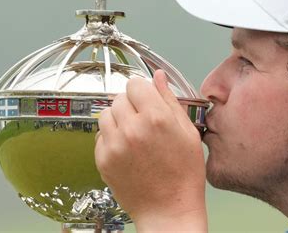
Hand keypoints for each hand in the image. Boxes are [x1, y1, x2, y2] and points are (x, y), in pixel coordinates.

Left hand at [95, 70, 206, 231]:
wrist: (169, 209)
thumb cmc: (184, 174)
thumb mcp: (187, 132)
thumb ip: (170, 100)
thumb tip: (158, 77)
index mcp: (156, 117)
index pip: (135, 84)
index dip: (143, 91)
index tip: (147, 100)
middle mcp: (132, 128)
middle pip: (120, 97)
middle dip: (131, 104)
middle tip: (143, 121)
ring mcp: (115, 145)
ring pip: (106, 114)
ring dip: (118, 119)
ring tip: (133, 134)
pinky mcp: (103, 160)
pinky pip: (100, 135)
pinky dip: (111, 137)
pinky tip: (127, 149)